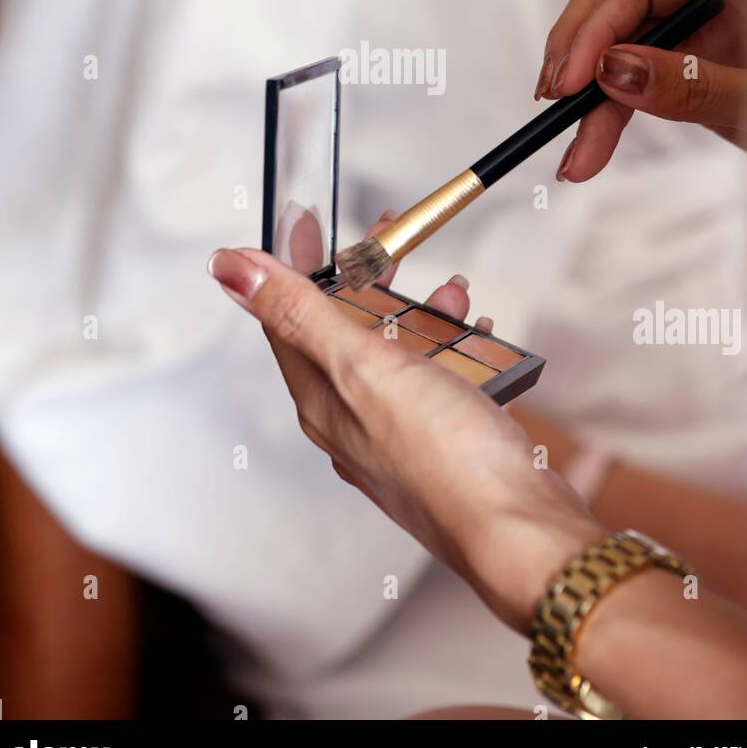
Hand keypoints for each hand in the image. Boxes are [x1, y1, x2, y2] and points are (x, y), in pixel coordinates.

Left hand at [207, 241, 599, 635]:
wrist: (518, 529)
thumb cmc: (447, 458)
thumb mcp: (363, 366)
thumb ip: (298, 312)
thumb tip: (227, 268)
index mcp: (321, 397)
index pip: (288, 316)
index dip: (295, 262)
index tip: (308, 219)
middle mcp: (352, 417)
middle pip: (346, 328)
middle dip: (370, 277)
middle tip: (393, 235)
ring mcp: (399, 432)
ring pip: (397, 350)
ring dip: (422, 311)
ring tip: (454, 295)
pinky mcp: (444, 440)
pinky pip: (439, 377)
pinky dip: (455, 347)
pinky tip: (479, 337)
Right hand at [535, 0, 746, 181]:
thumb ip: (686, 83)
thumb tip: (610, 68)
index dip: (593, 30)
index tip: (569, 82)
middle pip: (617, 7)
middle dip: (578, 57)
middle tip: (552, 106)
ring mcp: (699, 27)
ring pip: (619, 48)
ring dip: (590, 99)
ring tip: (572, 156)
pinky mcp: (693, 63)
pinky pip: (636, 78)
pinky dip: (612, 113)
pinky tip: (590, 150)